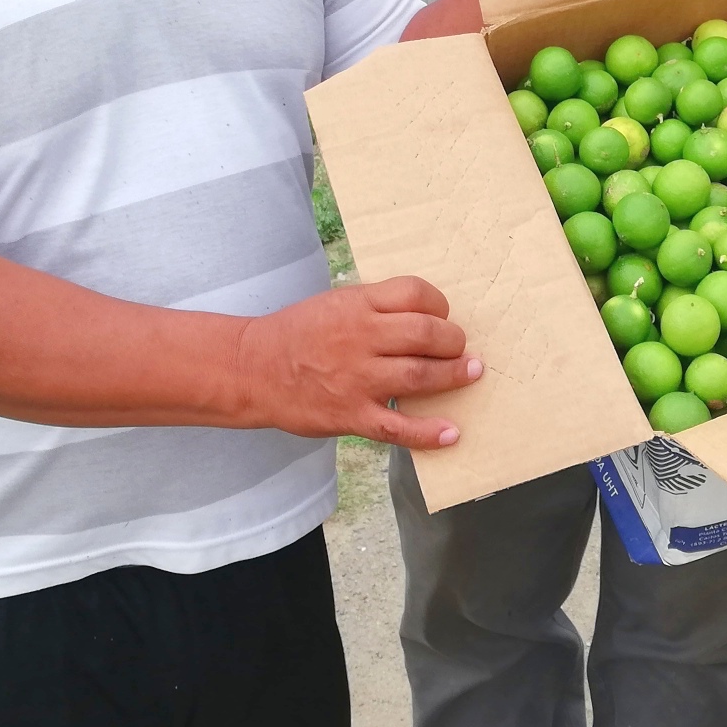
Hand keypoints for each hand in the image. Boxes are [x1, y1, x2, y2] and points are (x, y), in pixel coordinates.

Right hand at [239, 275, 480, 449]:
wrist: (253, 369)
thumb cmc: (298, 333)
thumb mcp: (335, 303)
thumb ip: (375, 306)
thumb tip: (424, 314)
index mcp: (357, 305)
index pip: (414, 293)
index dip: (439, 303)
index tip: (443, 315)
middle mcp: (360, 339)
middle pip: (425, 334)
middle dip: (453, 340)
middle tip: (460, 347)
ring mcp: (357, 379)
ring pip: (419, 376)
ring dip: (453, 375)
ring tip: (472, 372)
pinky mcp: (351, 416)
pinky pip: (397, 427)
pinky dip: (428, 433)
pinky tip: (452, 433)